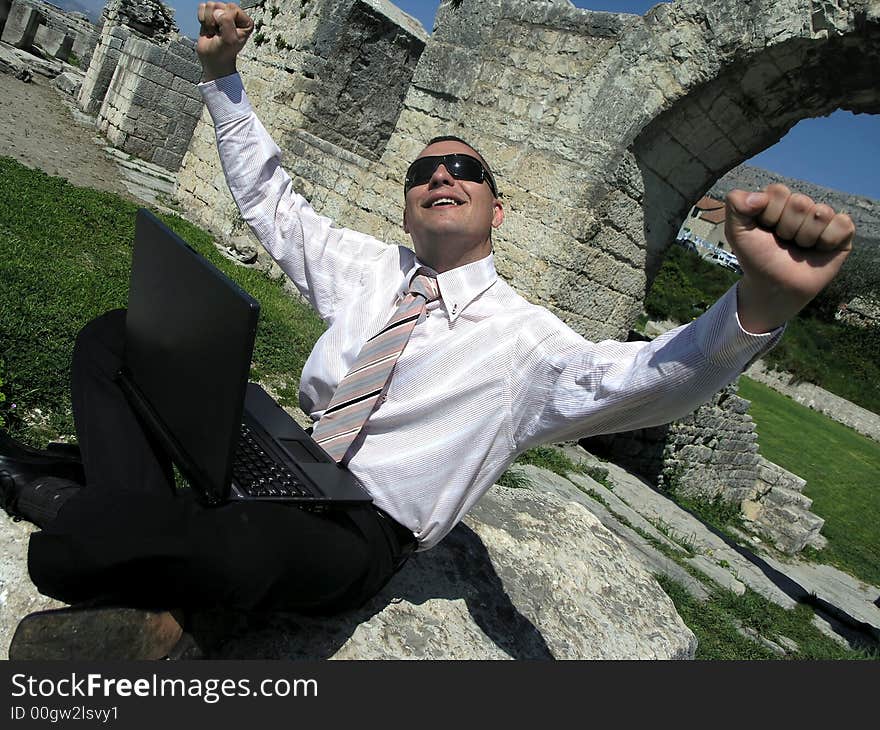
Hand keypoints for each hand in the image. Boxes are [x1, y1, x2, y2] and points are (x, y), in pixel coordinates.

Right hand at [196, 2, 253, 81]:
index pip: (232, 9)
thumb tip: (217, 11)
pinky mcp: (211, 16)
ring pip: (210, 5)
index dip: (225, 21)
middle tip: (219, 34)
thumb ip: (227, 21)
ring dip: (209, 22)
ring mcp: (222, 15)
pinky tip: (208, 29)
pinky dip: (202, 19)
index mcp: (245, 21)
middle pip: (220, 5)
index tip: (226, 34)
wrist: (213, 61)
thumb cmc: (224, 52)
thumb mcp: (230, 39)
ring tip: (214, 33)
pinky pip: (202, 7)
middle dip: (215, 21)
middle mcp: (234, 16)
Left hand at [724, 183, 854, 332]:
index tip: (764, 231)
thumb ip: (736, 205)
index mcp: (777, 201)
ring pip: (821, 213)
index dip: (769, 214)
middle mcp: (802, 206)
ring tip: (798, 248)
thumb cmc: (757, 258)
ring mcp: (823, 218)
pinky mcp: (842, 233)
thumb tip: (758, 197)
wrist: (774, 287)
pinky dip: (827, 241)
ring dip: (805, 237)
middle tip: (782, 243)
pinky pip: (842, 224)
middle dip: (787, 228)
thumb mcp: (736, 232)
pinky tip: (818, 250)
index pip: (778, 192)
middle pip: (800, 202)